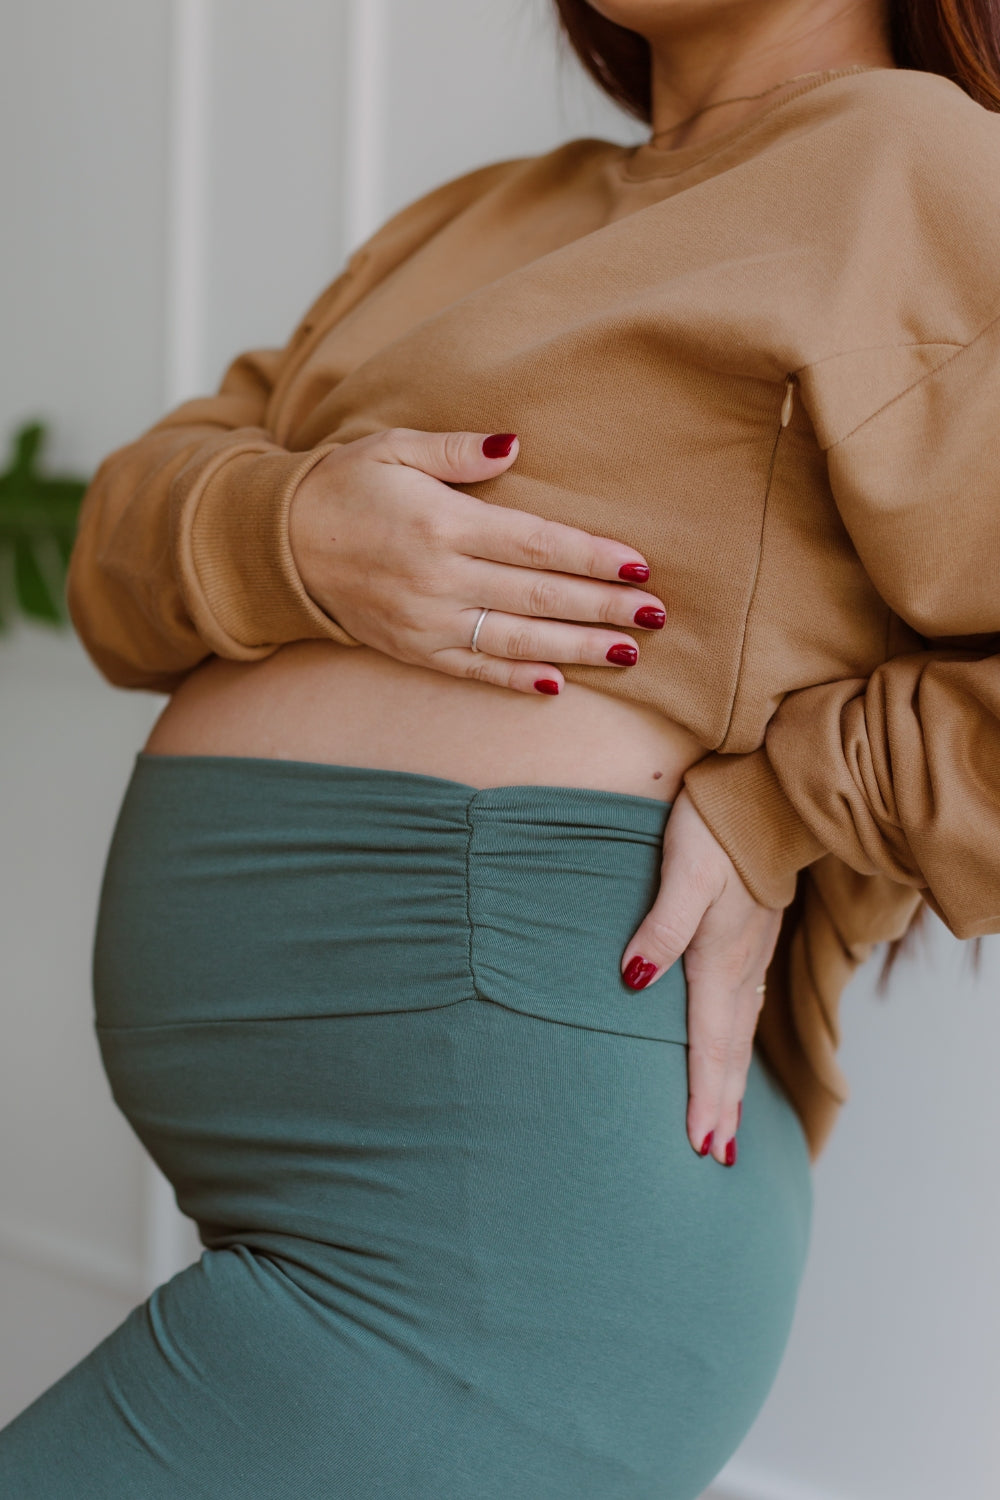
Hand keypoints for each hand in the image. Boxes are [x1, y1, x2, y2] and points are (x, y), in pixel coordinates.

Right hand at [288, 427, 665, 692]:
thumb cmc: (344, 485)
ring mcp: (426, 621)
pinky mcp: (412, 650)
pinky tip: (558, 686)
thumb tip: (515, 444)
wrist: (278, 543)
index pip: (535, 542)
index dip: (591, 556)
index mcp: (442, 523)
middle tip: (657, 614)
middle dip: (602, 605)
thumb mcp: (393, 447)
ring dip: (577, 647)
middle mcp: (438, 578)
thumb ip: (457, 450)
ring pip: (516, 640)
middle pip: (538, 595)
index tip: (639, 565)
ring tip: (629, 652)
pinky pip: (473, 671)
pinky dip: (515, 681)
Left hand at [620, 788, 784, 1166]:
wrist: (768, 795)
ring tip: (728, 1124)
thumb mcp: (683, 871)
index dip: (704, 1097)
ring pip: (740, 1032)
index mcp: (718, 960)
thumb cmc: (717, 829)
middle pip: (730, 1051)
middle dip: (723, 1106)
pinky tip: (732, 1048)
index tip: (701, 1147)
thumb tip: (635, 980)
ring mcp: (750, 953)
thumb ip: (661, 926)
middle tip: (717, 1157)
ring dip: (733, 1082)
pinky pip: (745, 1007)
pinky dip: (738, 1044)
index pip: (708, 1044)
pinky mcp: (752, 937)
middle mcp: (739, 966)